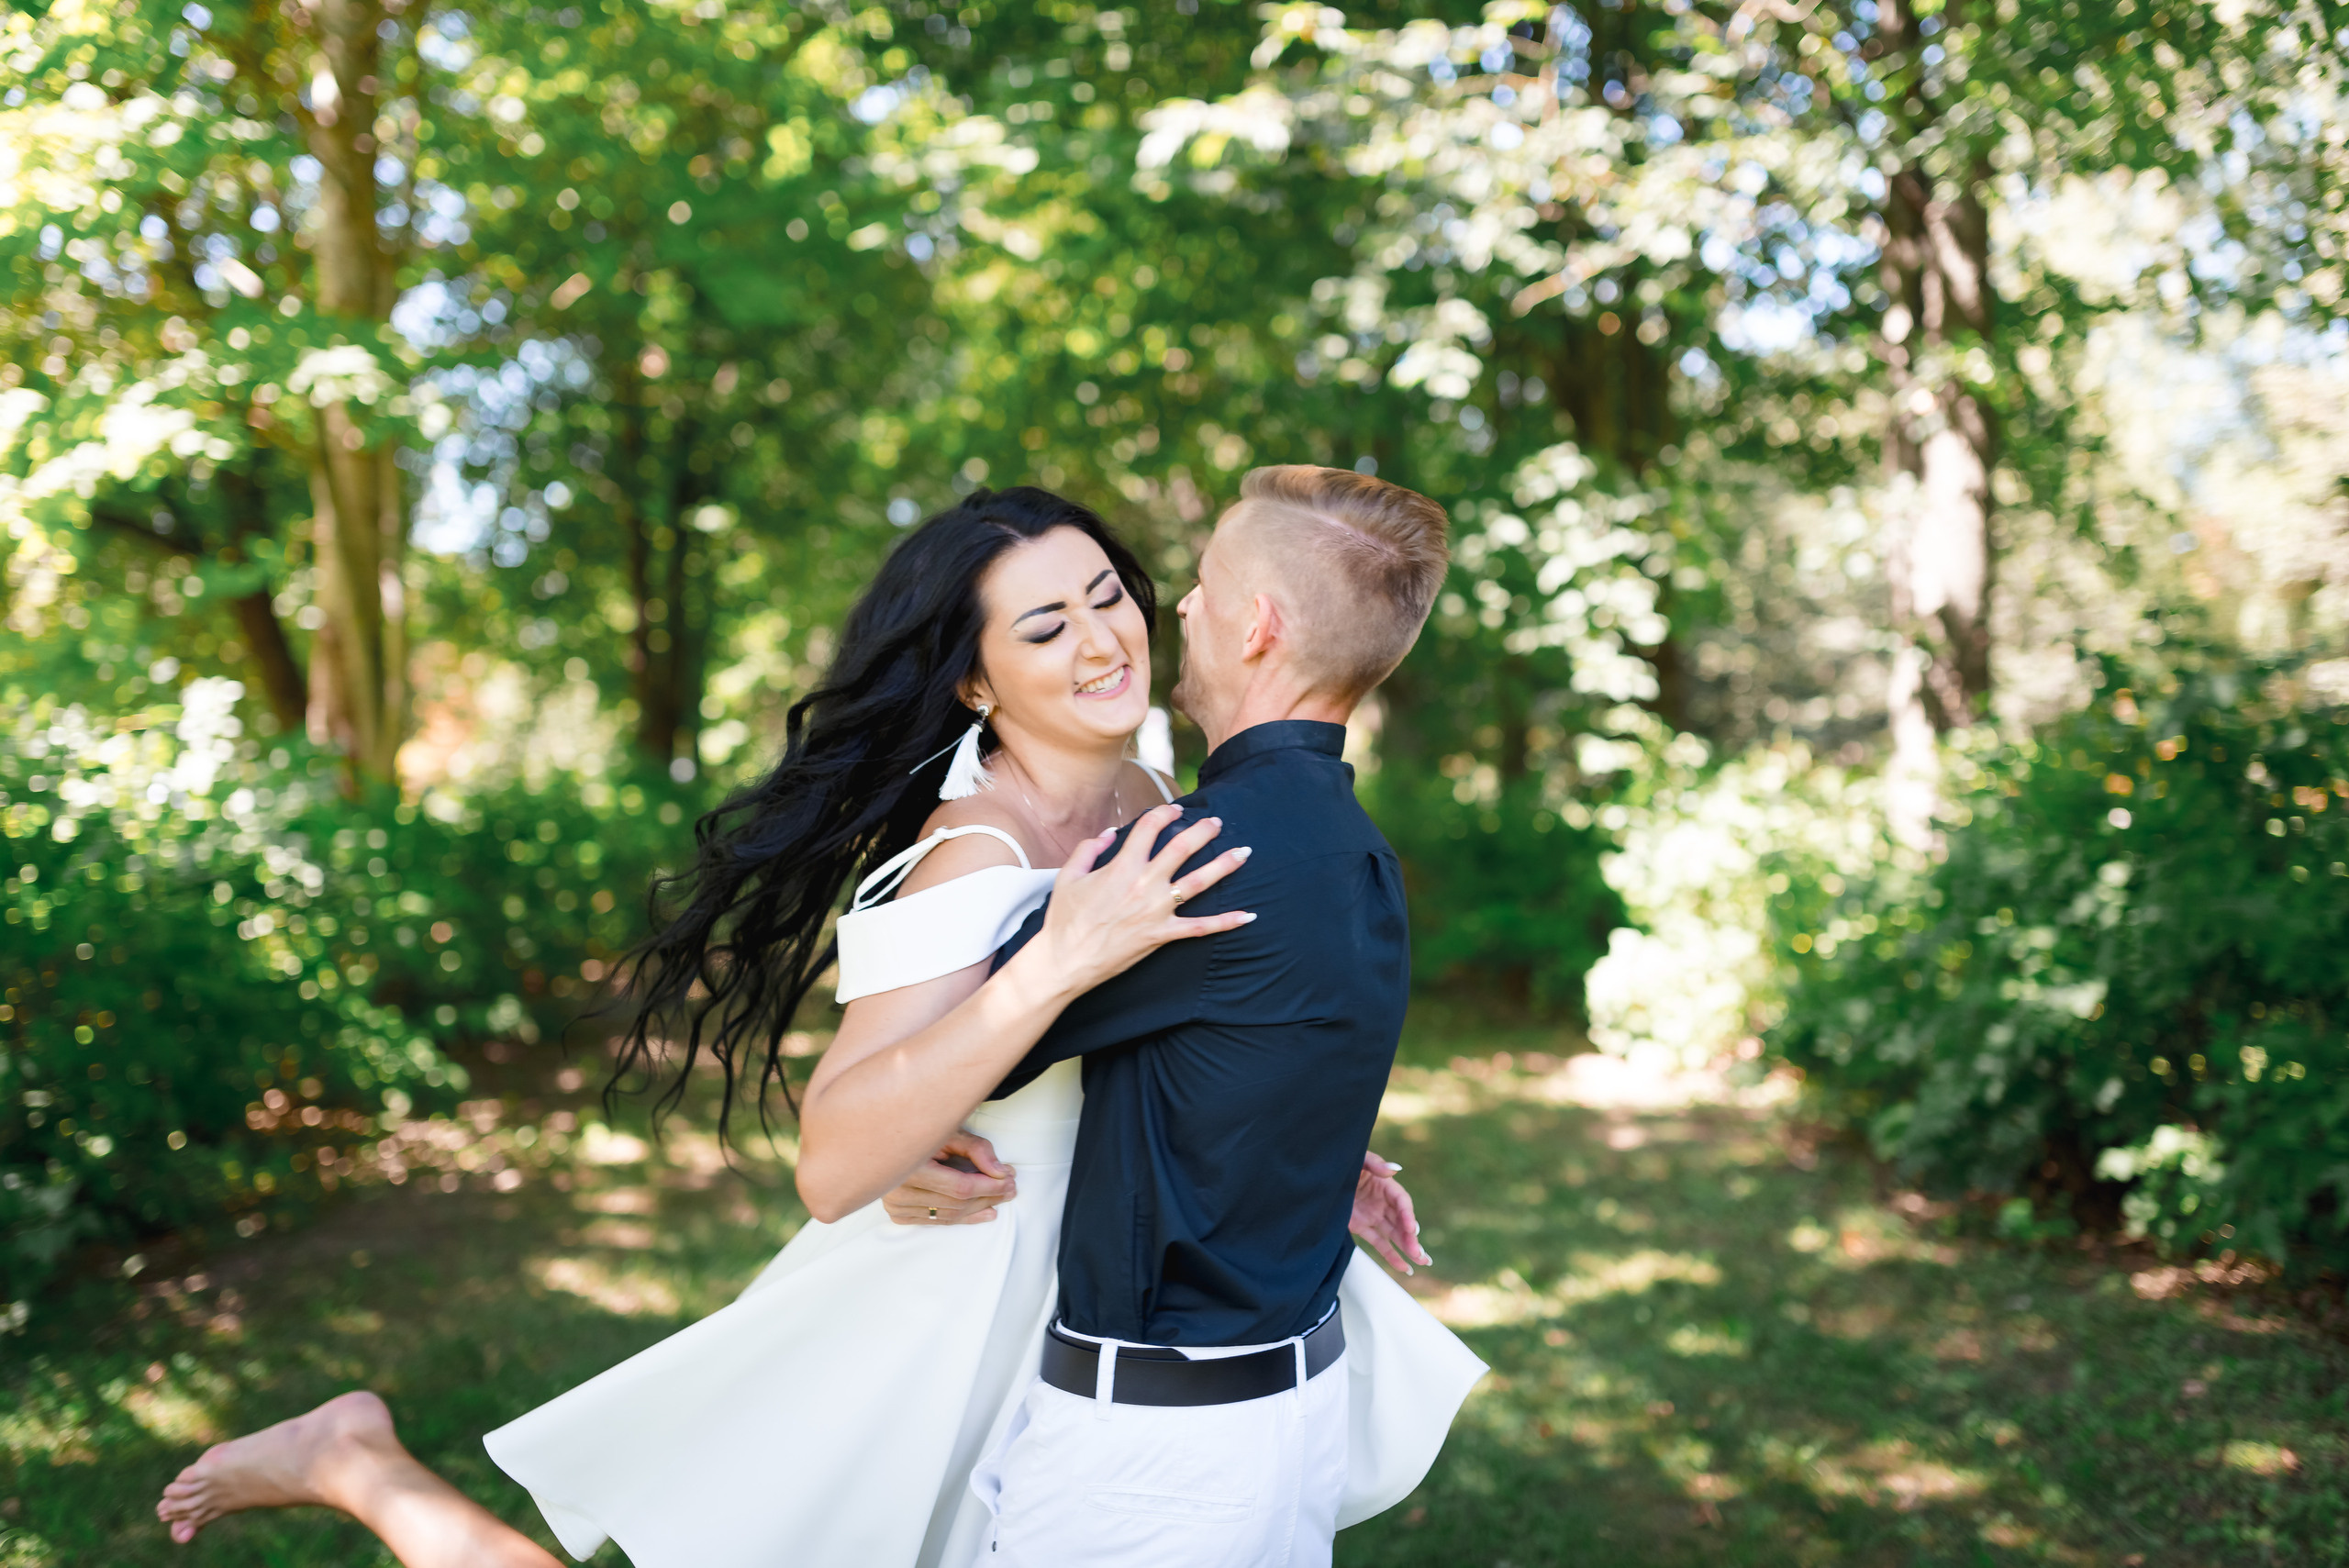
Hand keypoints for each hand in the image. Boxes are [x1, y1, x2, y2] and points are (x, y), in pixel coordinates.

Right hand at [880, 1132, 1015, 1225]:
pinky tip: (985, 1212)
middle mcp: (898, 1190)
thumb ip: (975, 1148)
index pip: (960, 1187)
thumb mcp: (946, 1130)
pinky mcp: (898, 1213)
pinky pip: (936, 1221)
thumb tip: (1001, 1172)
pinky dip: (963, 1218)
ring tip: (1002, 1199)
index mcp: (908, 1166)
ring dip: (979, 1208)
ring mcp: (895, 1205)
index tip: (1010, 1179)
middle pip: (956, 1203)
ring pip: (949, 1215)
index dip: (989, 1186)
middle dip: (988, 1196)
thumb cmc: (917, 1128)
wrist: (883, 1137)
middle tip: (1011, 1188)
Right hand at [1024, 804, 1254, 999]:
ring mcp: (1157, 911)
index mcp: (1121, 866)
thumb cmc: (1064, 919)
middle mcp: (1144, 884)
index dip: (1164, 813)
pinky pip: (1200, 928)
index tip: (1174, 810)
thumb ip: (1089, 849)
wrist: (1066, 960)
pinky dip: (1226, 922)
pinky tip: (1248, 915)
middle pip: (1182, 848)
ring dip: (1224, 865)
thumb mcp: (1068, 876)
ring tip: (1244, 853)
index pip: (1149, 828)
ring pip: (1199, 882)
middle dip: (1203, 831)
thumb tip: (1110, 833)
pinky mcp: (1162, 935)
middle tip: (1217, 822)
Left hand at [1351, 1150, 1431, 1274]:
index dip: (1408, 1215)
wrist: (1321, 1176)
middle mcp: (1383, 1202)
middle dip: (1411, 1238)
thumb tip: (1394, 1169)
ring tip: (1422, 1261)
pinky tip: (1404, 1267)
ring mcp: (1373, 1215)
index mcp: (1385, 1185)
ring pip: (1394, 1235)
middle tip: (1419, 1254)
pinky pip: (1379, 1243)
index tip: (1412, 1228)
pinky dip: (1391, 1255)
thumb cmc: (1344, 1163)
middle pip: (1401, 1221)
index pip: (1402, 1202)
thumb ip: (1376, 1164)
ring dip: (1407, 1248)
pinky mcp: (1362, 1227)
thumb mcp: (1359, 1159)